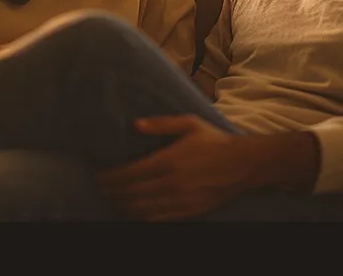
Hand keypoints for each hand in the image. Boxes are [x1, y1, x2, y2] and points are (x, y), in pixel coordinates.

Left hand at [95, 115, 251, 220]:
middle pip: (132, 194)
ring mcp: (180, 200)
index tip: (99, 178)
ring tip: (115, 202)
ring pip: (143, 209)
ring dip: (125, 207)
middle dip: (113, 194)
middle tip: (101, 191)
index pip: (129, 174)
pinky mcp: (189, 211)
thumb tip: (135, 124)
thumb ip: (161, 124)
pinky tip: (136, 212)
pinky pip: (159, 218)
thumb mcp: (189, 124)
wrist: (243, 164)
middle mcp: (171, 183)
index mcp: (168, 160)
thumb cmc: (215, 141)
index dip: (110, 179)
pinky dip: (143, 217)